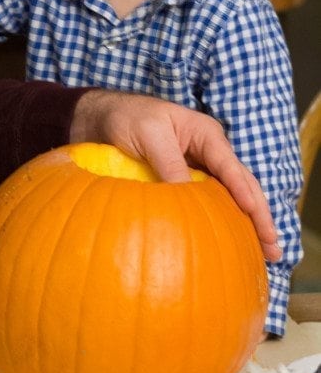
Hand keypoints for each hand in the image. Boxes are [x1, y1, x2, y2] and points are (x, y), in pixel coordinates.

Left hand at [70, 89, 280, 262]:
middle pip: (241, 187)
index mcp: (205, 135)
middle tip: (272, 250)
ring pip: (228, 199)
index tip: (257, 220)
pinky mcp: (182, 183)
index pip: (232, 169)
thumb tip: (186, 195)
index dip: (246, 196)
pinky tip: (226, 246)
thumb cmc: (126, 118)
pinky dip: (219, 223)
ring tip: (261, 255)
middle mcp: (207, 153)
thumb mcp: (148, 134)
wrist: (99, 120)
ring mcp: (197, 169)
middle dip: (259, 217)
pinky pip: (205, 205)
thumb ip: (169, 161)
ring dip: (244, 224)